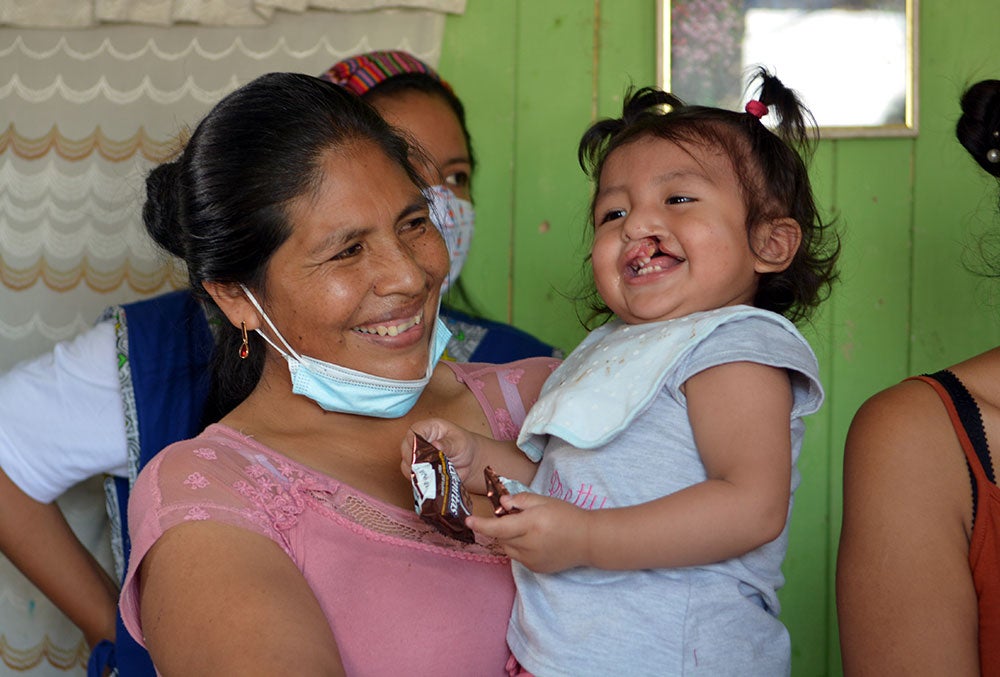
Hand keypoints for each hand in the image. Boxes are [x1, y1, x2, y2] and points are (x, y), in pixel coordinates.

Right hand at [400, 418, 481, 484]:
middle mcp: (419, 441)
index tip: (421, 453)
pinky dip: (419, 480)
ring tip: (431, 474)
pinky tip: (429, 481)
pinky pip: (412, 476)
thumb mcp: (460, 443)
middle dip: (415, 460)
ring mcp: (417, 456)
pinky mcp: (419, 470)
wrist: (470, 461)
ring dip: (417, 471)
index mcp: (429, 428)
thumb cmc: (464, 446)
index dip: (414, 442)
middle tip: (427, 467)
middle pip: (406, 449)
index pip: (414, 432)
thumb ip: (447, 444)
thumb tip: (435, 445)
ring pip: (406, 464)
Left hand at [467, 493, 589, 572]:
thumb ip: (521, 500)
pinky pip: (518, 557)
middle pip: (501, 538)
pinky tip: (535, 541)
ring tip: (527, 529)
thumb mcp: (545, 501)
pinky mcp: (536, 569)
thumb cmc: (567, 516)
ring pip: (508, 549)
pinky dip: (519, 548)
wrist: (588, 540)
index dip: (481, 524)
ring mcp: (532, 560)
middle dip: (501, 527)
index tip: (468, 521)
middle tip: (516, 518)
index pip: (499, 527)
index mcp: (532, 524)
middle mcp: (529, 545)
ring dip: (509, 538)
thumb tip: (502, 503)